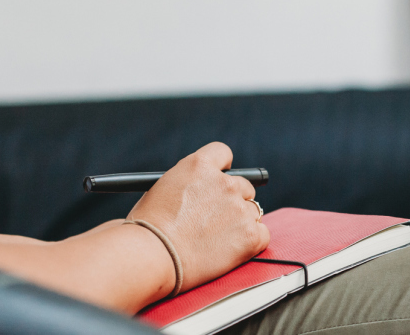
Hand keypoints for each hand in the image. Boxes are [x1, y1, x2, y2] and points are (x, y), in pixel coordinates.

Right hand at [126, 142, 270, 289]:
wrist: (152, 256)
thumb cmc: (147, 229)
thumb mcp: (161, 190)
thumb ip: (186, 186)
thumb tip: (197, 194)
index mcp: (199, 166)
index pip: (223, 153)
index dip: (223, 168)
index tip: (221, 178)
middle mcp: (224, 182)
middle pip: (243, 186)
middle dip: (232, 201)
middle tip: (217, 220)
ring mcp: (239, 208)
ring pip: (252, 211)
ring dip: (240, 223)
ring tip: (216, 241)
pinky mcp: (250, 235)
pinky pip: (262, 234)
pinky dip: (250, 242)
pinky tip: (230, 251)